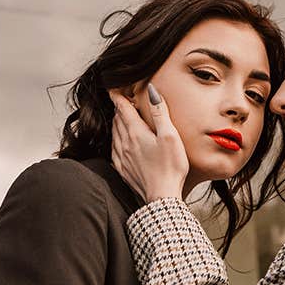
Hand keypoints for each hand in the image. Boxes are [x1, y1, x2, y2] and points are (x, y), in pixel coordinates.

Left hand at [108, 84, 188, 201]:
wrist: (162, 197)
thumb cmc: (170, 168)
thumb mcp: (170, 136)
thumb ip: (160, 112)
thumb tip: (151, 91)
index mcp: (135, 133)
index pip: (122, 108)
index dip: (118, 95)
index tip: (115, 87)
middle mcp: (125, 143)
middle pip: (117, 119)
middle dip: (120, 108)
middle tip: (124, 100)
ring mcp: (122, 157)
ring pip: (115, 133)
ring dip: (118, 123)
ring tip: (123, 118)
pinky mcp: (123, 169)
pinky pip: (114, 149)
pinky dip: (117, 140)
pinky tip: (122, 142)